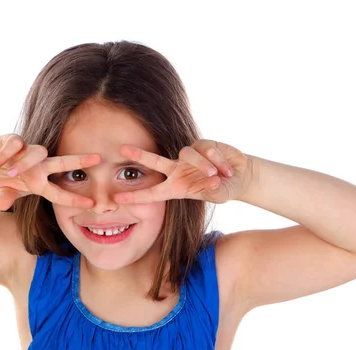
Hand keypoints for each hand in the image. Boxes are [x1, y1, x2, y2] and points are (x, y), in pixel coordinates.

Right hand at [0, 134, 100, 210]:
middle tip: (97, 159)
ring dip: (24, 163)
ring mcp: (27, 151)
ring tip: (11, 173)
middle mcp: (39, 165)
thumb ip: (6, 197)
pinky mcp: (13, 140)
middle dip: (79, 161)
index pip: (59, 193)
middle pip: (61, 163)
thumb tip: (2, 205)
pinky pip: (15, 144)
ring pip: (37, 152)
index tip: (91, 204)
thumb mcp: (4, 192)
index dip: (74, 199)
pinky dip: (6, 154)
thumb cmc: (2, 180)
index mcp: (40, 182)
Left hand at [114, 139, 252, 203]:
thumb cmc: (223, 189)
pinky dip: (218, 160)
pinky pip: (206, 150)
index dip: (135, 196)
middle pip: (155, 161)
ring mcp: (189, 157)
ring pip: (188, 155)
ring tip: (217, 175)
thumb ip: (213, 190)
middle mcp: (178, 170)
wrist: (239, 176)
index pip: (152, 193)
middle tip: (122, 149)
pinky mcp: (203, 144)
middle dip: (140, 155)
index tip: (116, 200)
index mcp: (176, 187)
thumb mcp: (218, 195)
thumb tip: (212, 181)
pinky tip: (227, 169)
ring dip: (203, 165)